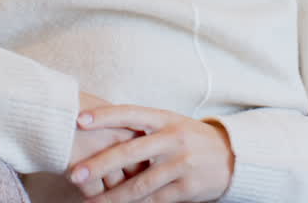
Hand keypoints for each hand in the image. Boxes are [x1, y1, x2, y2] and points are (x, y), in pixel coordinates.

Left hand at [68, 105, 234, 202]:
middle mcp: (174, 139)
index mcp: (166, 119)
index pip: (131, 113)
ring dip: (111, 196)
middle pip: (131, 152)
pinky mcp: (187, 188)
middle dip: (100, 164)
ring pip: (139, 184)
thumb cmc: (190, 138)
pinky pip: (154, 200)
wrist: (231, 157)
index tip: (79, 120)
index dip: (105, 116)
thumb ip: (143, 128)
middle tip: (75, 174)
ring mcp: (181, 164)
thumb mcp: (171, 124)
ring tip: (90, 202)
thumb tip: (101, 130)